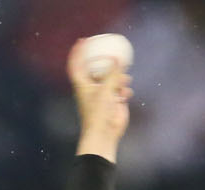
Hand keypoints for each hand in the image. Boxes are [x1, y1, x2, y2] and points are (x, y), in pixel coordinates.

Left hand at [66, 37, 131, 161]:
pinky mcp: (114, 102)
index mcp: (83, 85)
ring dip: (119, 77)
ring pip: (111, 79)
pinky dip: (124, 90)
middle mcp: (92, 89)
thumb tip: (118, 60)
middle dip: (105, 62)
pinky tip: (127, 93)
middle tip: (112, 53)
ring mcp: (103, 96)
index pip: (77, 66)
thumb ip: (112, 74)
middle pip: (97, 70)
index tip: (82, 40)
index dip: (78, 53)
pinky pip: (121, 90)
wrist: (104, 134)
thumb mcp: (105, 90)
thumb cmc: (98, 113)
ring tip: (124, 79)